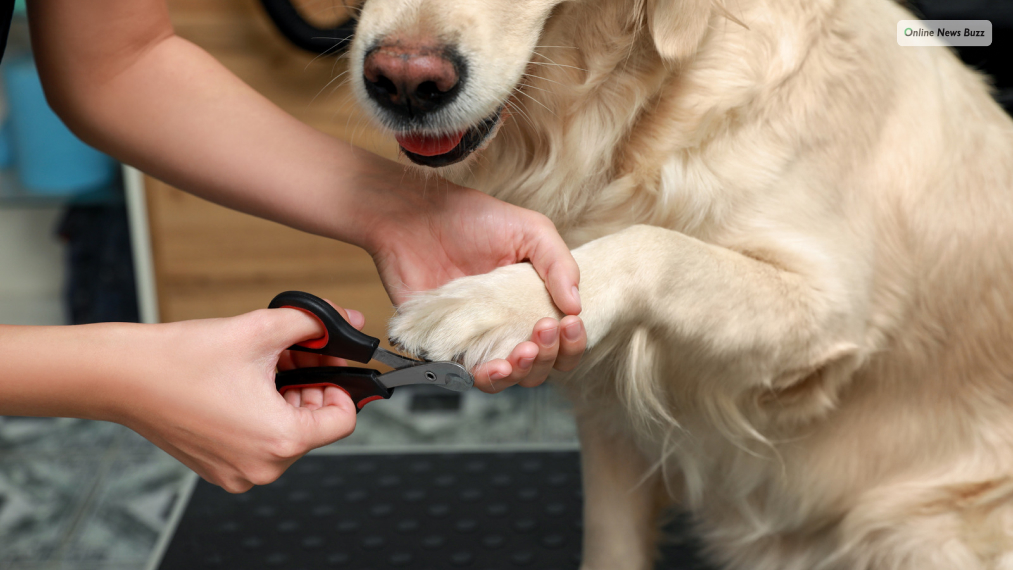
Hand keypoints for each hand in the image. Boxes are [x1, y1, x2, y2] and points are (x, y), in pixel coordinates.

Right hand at [112, 306, 362, 492]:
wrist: (124, 377)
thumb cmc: (185, 358)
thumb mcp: (261, 329)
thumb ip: (314, 323)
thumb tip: (351, 320)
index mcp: (280, 441)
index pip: (343, 418)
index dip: (340, 382)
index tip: (324, 358)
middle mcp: (263, 468)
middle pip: (315, 424)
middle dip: (311, 382)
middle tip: (293, 350)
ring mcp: (239, 474)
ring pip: (288, 432)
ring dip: (287, 395)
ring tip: (265, 363)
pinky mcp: (219, 469)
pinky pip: (260, 443)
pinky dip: (262, 413)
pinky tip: (244, 383)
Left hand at [363, 175, 587, 387]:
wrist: (417, 217)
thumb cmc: (473, 219)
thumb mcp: (530, 230)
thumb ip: (559, 263)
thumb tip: (577, 306)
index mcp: (532, 304)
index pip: (562, 342)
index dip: (572, 343)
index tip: (569, 323)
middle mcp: (507, 327)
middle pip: (541, 366)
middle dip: (550, 356)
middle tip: (544, 328)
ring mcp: (477, 339)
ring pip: (509, 378)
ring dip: (524, 372)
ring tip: (523, 352)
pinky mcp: (445, 346)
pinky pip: (468, 377)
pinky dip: (488, 378)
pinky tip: (497, 366)